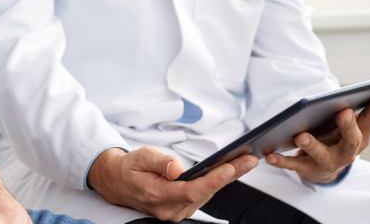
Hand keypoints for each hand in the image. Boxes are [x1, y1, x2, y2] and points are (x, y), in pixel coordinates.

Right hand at [87, 146, 257, 221]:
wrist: (119, 183)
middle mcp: (170, 209)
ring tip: (246, 162)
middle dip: (230, 176)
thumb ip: (159, 162)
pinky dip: (217, 183)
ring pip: (206, 195)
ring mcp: (176, 211)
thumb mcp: (140, 157)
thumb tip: (177, 168)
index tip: (230, 168)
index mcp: (158, 196)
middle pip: (205, 193)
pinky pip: (203, 196)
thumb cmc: (130, 168)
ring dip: (227, 179)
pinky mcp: (181, 209)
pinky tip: (230, 171)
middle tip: (250, 160)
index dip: (213, 181)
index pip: (191, 191)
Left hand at [266, 88, 369, 184]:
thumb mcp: (353, 125)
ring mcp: (328, 162)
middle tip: (344, 112)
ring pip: (321, 155)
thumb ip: (365, 109)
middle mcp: (347, 152)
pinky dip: (282, 162)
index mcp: (360, 136)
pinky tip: (269, 155)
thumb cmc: (338, 138)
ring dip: (312, 145)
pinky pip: (294, 166)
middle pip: (351, 140)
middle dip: (348, 126)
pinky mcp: (307, 170)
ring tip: (301, 136)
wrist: (323, 170)